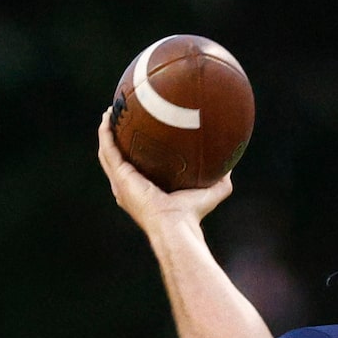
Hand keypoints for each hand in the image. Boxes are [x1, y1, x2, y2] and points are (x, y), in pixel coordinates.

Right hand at [98, 112, 231, 235]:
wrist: (175, 224)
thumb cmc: (192, 214)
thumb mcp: (212, 192)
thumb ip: (221, 179)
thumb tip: (232, 164)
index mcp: (145, 190)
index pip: (136, 168)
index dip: (135, 151)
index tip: (139, 133)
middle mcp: (129, 187)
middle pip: (116, 159)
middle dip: (115, 138)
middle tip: (120, 118)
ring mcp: (121, 182)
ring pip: (107, 153)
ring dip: (105, 132)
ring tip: (109, 112)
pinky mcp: (119, 176)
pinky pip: (108, 150)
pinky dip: (105, 133)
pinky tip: (107, 117)